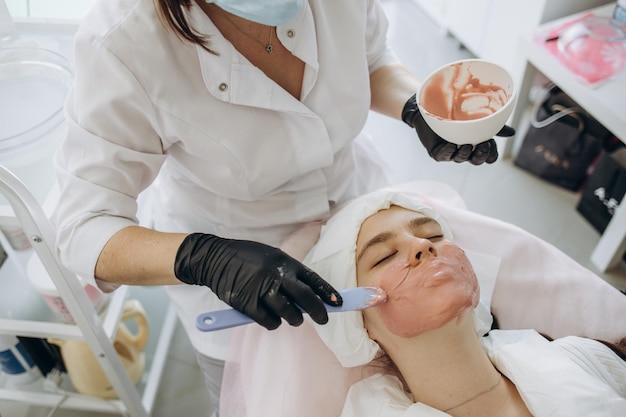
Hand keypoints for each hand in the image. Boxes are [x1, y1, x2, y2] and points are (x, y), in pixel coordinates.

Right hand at [174, 233, 341, 329]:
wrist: (214, 258)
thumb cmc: (246, 258)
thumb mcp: (271, 257)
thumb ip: (289, 274)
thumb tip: (310, 295)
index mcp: (284, 262)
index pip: (313, 280)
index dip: (328, 293)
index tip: (339, 302)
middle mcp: (276, 275)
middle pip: (306, 299)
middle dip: (319, 312)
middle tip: (324, 320)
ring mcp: (261, 290)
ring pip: (289, 314)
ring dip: (294, 319)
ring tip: (292, 318)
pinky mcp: (247, 304)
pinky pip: (269, 322)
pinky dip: (273, 323)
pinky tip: (270, 317)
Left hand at [402, 94, 514, 164]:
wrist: (433, 105)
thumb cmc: (456, 113)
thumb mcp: (478, 118)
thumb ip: (493, 125)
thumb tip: (512, 133)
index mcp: (476, 144)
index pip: (488, 156)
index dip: (491, 155)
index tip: (492, 146)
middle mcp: (464, 150)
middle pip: (476, 161)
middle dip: (482, 155)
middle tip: (484, 145)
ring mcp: (450, 152)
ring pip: (461, 159)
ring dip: (466, 153)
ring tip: (467, 145)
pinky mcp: (437, 151)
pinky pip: (444, 156)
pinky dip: (449, 151)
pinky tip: (452, 145)